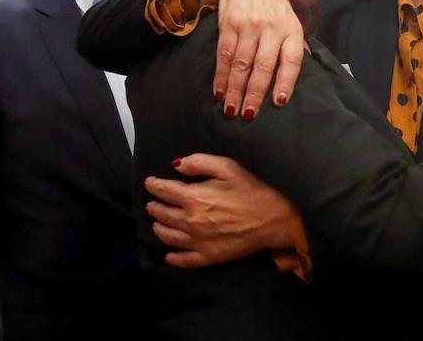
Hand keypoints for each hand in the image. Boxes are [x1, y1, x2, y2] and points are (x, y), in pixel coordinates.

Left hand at [144, 153, 297, 267]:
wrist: (273, 219)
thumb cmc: (252, 190)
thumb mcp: (227, 167)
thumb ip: (200, 162)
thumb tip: (177, 165)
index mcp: (193, 197)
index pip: (163, 190)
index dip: (153, 185)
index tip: (149, 182)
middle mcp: (190, 221)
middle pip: (162, 214)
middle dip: (154, 206)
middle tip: (152, 203)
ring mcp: (198, 241)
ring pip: (168, 236)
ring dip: (158, 228)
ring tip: (156, 223)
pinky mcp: (208, 257)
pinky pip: (184, 259)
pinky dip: (172, 258)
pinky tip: (168, 255)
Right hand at [203, 0, 304, 119]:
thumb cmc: (272, 5)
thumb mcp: (290, 20)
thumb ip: (295, 46)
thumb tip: (303, 72)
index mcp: (291, 30)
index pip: (291, 59)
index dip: (285, 81)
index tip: (279, 102)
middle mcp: (272, 27)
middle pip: (263, 66)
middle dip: (254, 93)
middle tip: (247, 115)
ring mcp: (249, 25)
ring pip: (241, 63)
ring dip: (234, 89)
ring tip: (231, 109)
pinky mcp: (229, 23)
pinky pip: (224, 54)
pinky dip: (220, 75)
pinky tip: (218, 91)